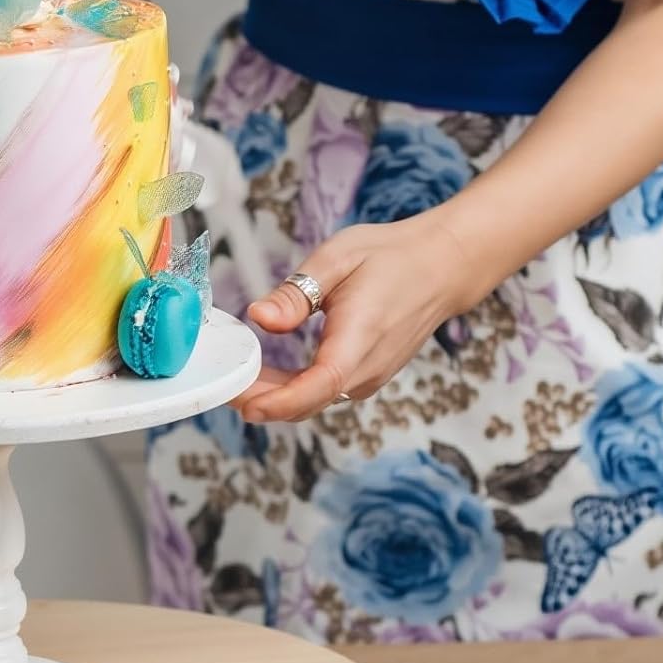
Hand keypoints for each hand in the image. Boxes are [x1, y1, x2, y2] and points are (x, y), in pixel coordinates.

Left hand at [234, 211, 482, 423]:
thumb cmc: (391, 257)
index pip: (317, 386)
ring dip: (274, 396)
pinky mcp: (366, 377)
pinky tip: (265, 374)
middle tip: (220, 385)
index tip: (244, 405)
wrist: (442, 266)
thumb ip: (296, 294)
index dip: (278, 402)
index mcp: (359, 339)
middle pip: (306, 402)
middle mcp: (366, 369)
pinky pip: (323, 392)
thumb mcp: (336, 259)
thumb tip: (259, 316)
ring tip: (236, 378)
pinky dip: (292, 390)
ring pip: (313, 400)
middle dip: (260, 400)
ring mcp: (368, 378)